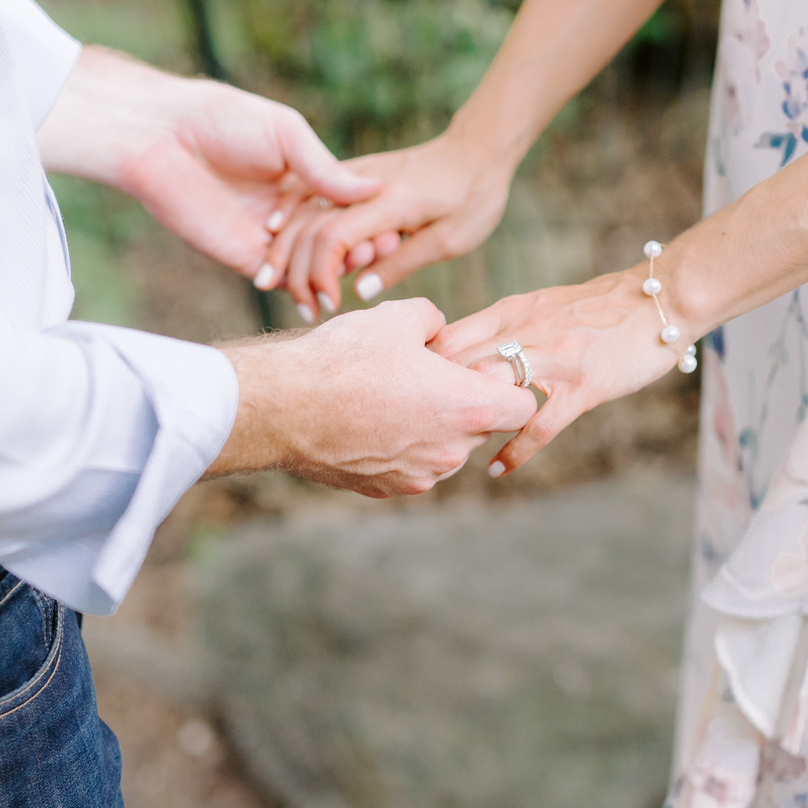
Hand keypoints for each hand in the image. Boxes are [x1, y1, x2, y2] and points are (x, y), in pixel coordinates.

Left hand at [38, 46, 379, 276]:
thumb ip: (325, 168)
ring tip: (355, 269)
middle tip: (379, 250)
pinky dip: (299, 289)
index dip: (370, 219)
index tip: (395, 225)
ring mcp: (265, 237)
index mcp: (301, 177)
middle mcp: (287, 210)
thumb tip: (376, 188)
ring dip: (333, 272)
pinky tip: (321, 290)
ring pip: (308, 265)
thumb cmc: (222, 119)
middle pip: (333, 240)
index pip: (345, 207)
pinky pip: (276, 281)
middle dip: (358, 247)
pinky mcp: (241, 257)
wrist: (161, 136)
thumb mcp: (286, 134)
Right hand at [208, 299, 538, 496]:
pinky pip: (409, 465)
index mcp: (468, 407)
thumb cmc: (343, 358)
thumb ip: (434, 319)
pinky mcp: (387, 489)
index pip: (523, 407)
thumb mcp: (397, 317)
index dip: (508, 387)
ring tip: (388, 397)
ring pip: (444, 449)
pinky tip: (366, 419)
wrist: (283, 407)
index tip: (481, 373)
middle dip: (463, 403)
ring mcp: (419, 476)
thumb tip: (439, 328)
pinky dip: (399, 446)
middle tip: (423, 376)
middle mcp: (451, 451)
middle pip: (481, 428)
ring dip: (430, 427)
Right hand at [259, 130, 519, 320]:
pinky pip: (310, 190)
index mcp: (388, 203)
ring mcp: (355, 174)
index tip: (327, 305)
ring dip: (283, 245)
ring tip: (270, 280)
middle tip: (298, 307)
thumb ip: (402, 263)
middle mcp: (363, 184)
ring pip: (303, 206)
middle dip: (294, 269)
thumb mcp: (449, 240)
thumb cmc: (473, 196)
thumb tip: (359, 291)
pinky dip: (289, 214)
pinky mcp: (353, 171)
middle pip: (309, 226)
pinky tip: (273, 232)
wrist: (477, 149)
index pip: (334, 238)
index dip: (321, 274)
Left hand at [434, 266, 684, 475]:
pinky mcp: (581, 386)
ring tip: (452, 451)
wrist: (656, 300)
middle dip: (432, 401)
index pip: (447, 339)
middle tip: (417, 434)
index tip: (402, 397)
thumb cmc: (596, 309)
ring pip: (492, 394)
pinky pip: (538, 425)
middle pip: (459, 368)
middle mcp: (523, 334)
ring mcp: (552, 361)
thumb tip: (461, 353)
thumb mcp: (538, 307)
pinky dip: (514, 451)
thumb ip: (501, 329)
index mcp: (509, 313)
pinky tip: (497, 469)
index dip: (418, 370)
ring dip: (469, 425)